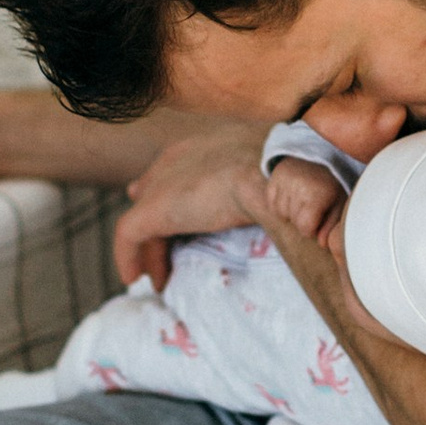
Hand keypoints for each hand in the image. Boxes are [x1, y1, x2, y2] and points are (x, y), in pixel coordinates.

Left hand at [111, 119, 277, 291]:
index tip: (175, 215)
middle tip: (161, 254)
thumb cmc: (291, 174)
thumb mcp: (282, 177)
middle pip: (156, 192)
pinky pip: (129, 236)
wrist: (279, 174)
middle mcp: (180, 158)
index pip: (179, 168)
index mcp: (209, 145)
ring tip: (160, 279)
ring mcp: (164, 183)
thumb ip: (271, 187)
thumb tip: (296, 210)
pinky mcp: (152, 209)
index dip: (173, 192)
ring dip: (151, 251)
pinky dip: (128, 257)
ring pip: (144, 219)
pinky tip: (137, 278)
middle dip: (155, 222)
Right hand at [261, 155, 346, 249]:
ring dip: (291, 211)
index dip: (310, 229)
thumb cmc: (330, 186)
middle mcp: (298, 187)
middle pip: (293, 221)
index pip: (305, 228)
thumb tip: (323, 244)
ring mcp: (284, 181)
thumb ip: (331, 226)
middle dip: (302, 219)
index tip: (317, 220)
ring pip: (281, 213)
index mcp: (317, 195)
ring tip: (302, 199)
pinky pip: (271, 204)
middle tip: (311, 205)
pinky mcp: (273, 178)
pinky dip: (280, 204)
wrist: (317, 156)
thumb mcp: (338, 203)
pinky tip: (291, 195)